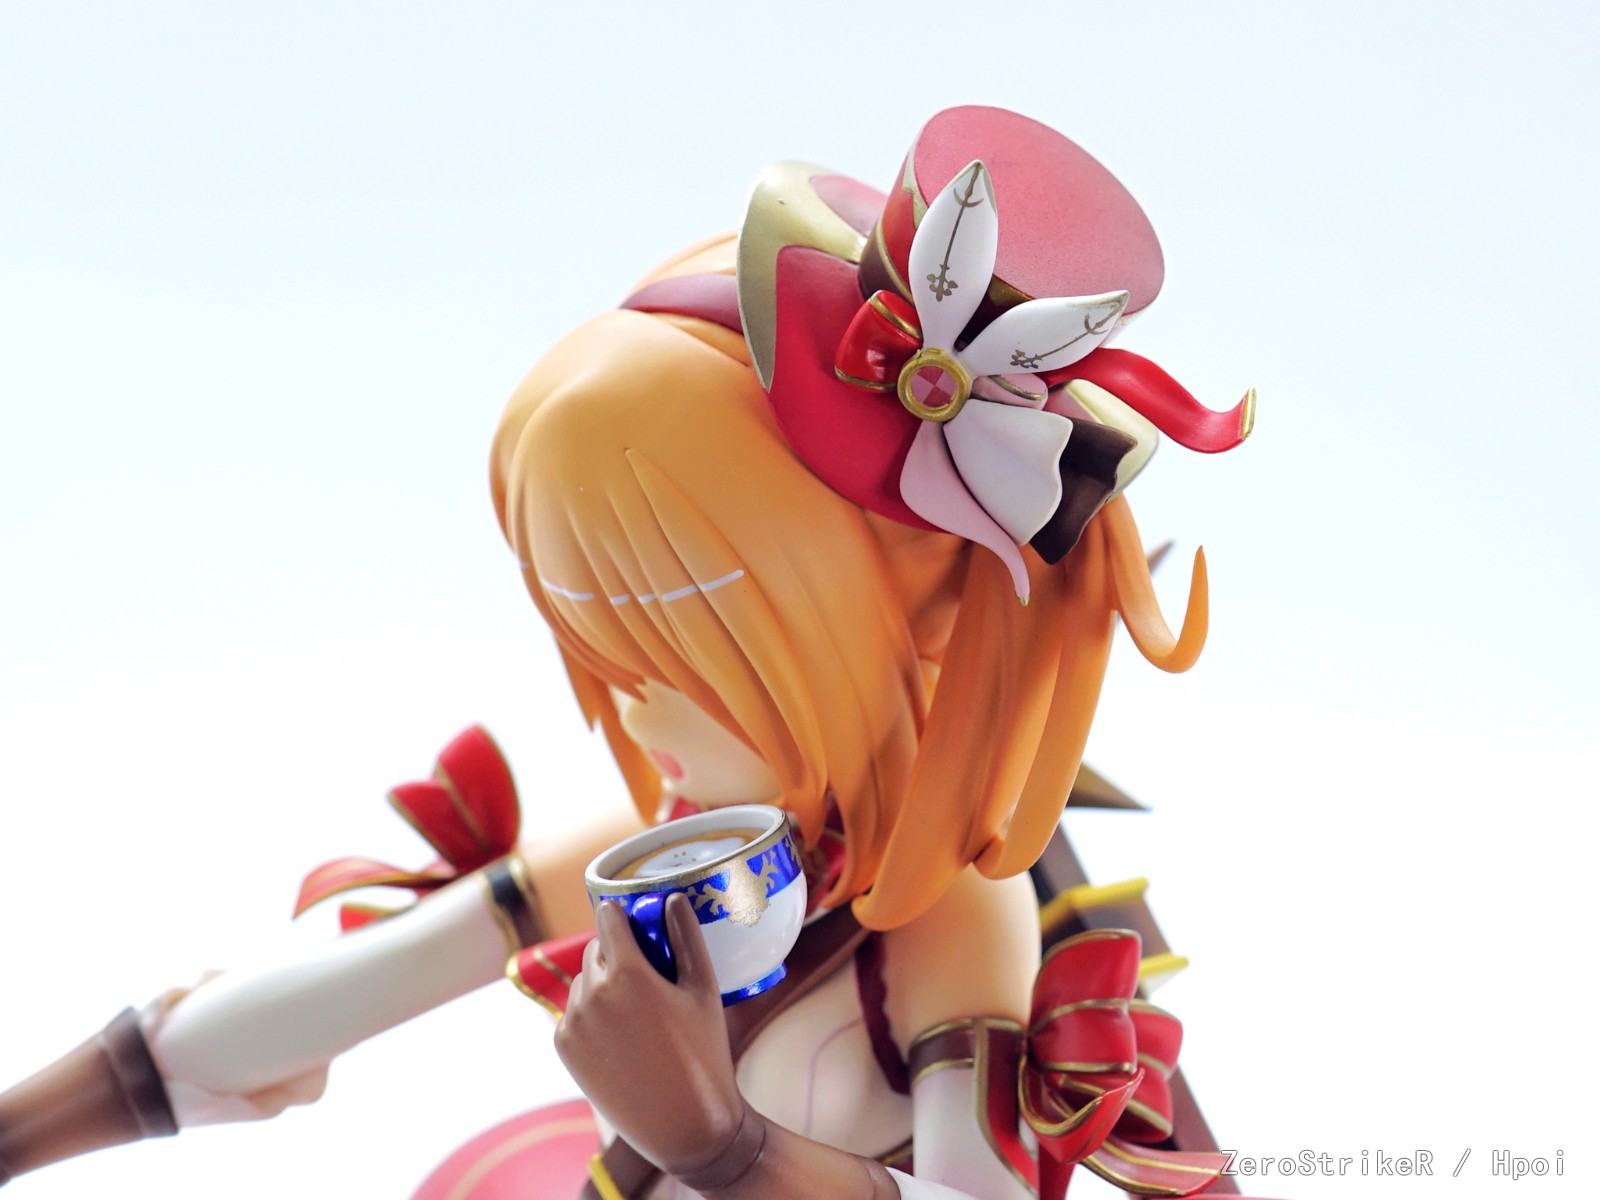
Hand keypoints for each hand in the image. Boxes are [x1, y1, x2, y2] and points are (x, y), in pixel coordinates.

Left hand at [554, 895, 745, 1176]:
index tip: (629, 916)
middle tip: (647, 975)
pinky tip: (622, 1036)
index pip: (608, 919)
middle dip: (616, 953)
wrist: (682, 1125)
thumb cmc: (703, 1055)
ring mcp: (573, 1023)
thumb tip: (673, 898)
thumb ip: (687, 938)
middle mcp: (592, 994)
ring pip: (584, 982)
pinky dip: (592, 1015)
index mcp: (627, 974)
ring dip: (603, 985)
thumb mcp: (705, 991)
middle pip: (596, 951)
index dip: (619, 914)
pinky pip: (574, 1013)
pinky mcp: (564, 1047)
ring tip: (637, 1013)